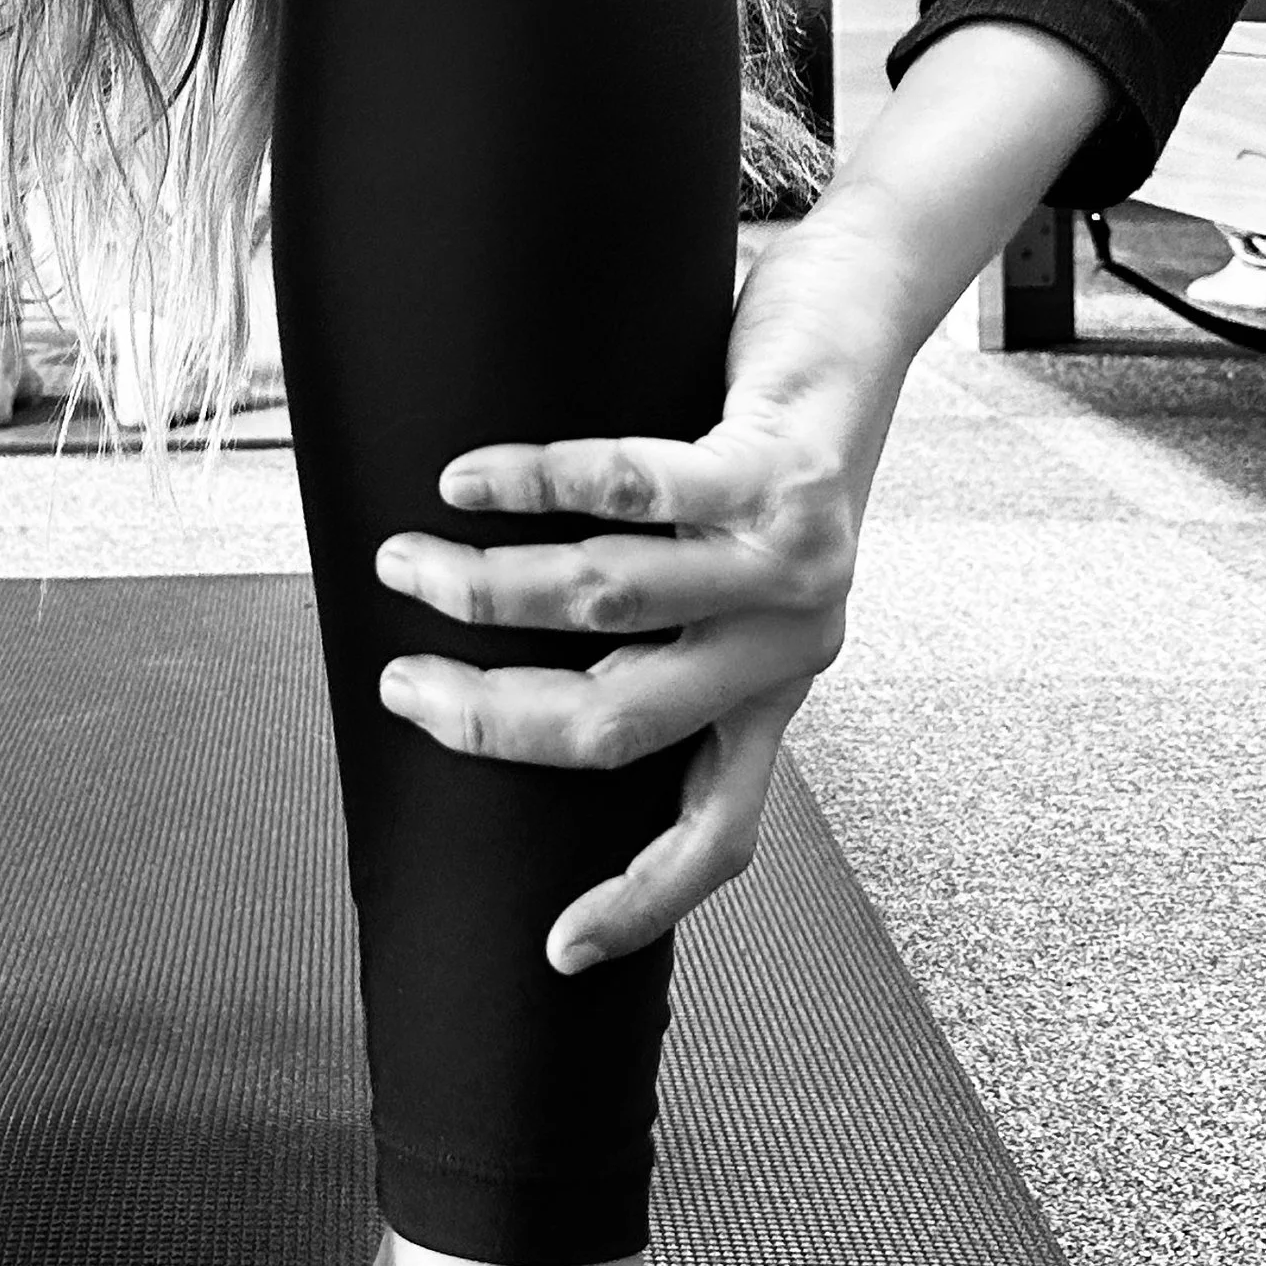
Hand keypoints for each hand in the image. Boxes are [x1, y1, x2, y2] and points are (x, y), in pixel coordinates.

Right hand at [372, 18, 1116, 974]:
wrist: (865, 314)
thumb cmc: (765, 441)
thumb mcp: (728, 569)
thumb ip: (656, 627)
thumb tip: (498, 658)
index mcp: (776, 689)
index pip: (720, 833)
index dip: (643, 904)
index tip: (556, 951)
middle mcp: (793, 641)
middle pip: (622, 723)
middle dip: (490, 714)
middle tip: (400, 683)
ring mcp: (791, 557)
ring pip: (606, 599)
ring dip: (483, 589)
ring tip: (402, 563)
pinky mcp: (774, 466)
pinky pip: (626, 484)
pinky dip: (526, 483)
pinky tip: (463, 479)